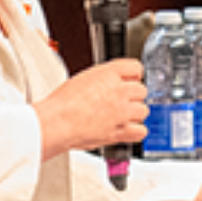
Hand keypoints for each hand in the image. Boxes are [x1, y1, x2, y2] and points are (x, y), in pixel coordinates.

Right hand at [33, 59, 147, 160]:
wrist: (57, 122)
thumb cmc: (62, 103)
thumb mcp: (83, 79)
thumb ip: (102, 80)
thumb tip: (110, 84)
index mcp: (109, 73)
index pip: (136, 68)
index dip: (133, 76)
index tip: (129, 81)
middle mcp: (120, 90)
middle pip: (142, 90)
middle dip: (133, 96)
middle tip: (120, 102)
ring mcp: (123, 111)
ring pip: (143, 110)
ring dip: (135, 114)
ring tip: (120, 117)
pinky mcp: (121, 131)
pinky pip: (141, 131)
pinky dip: (136, 132)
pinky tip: (126, 130)